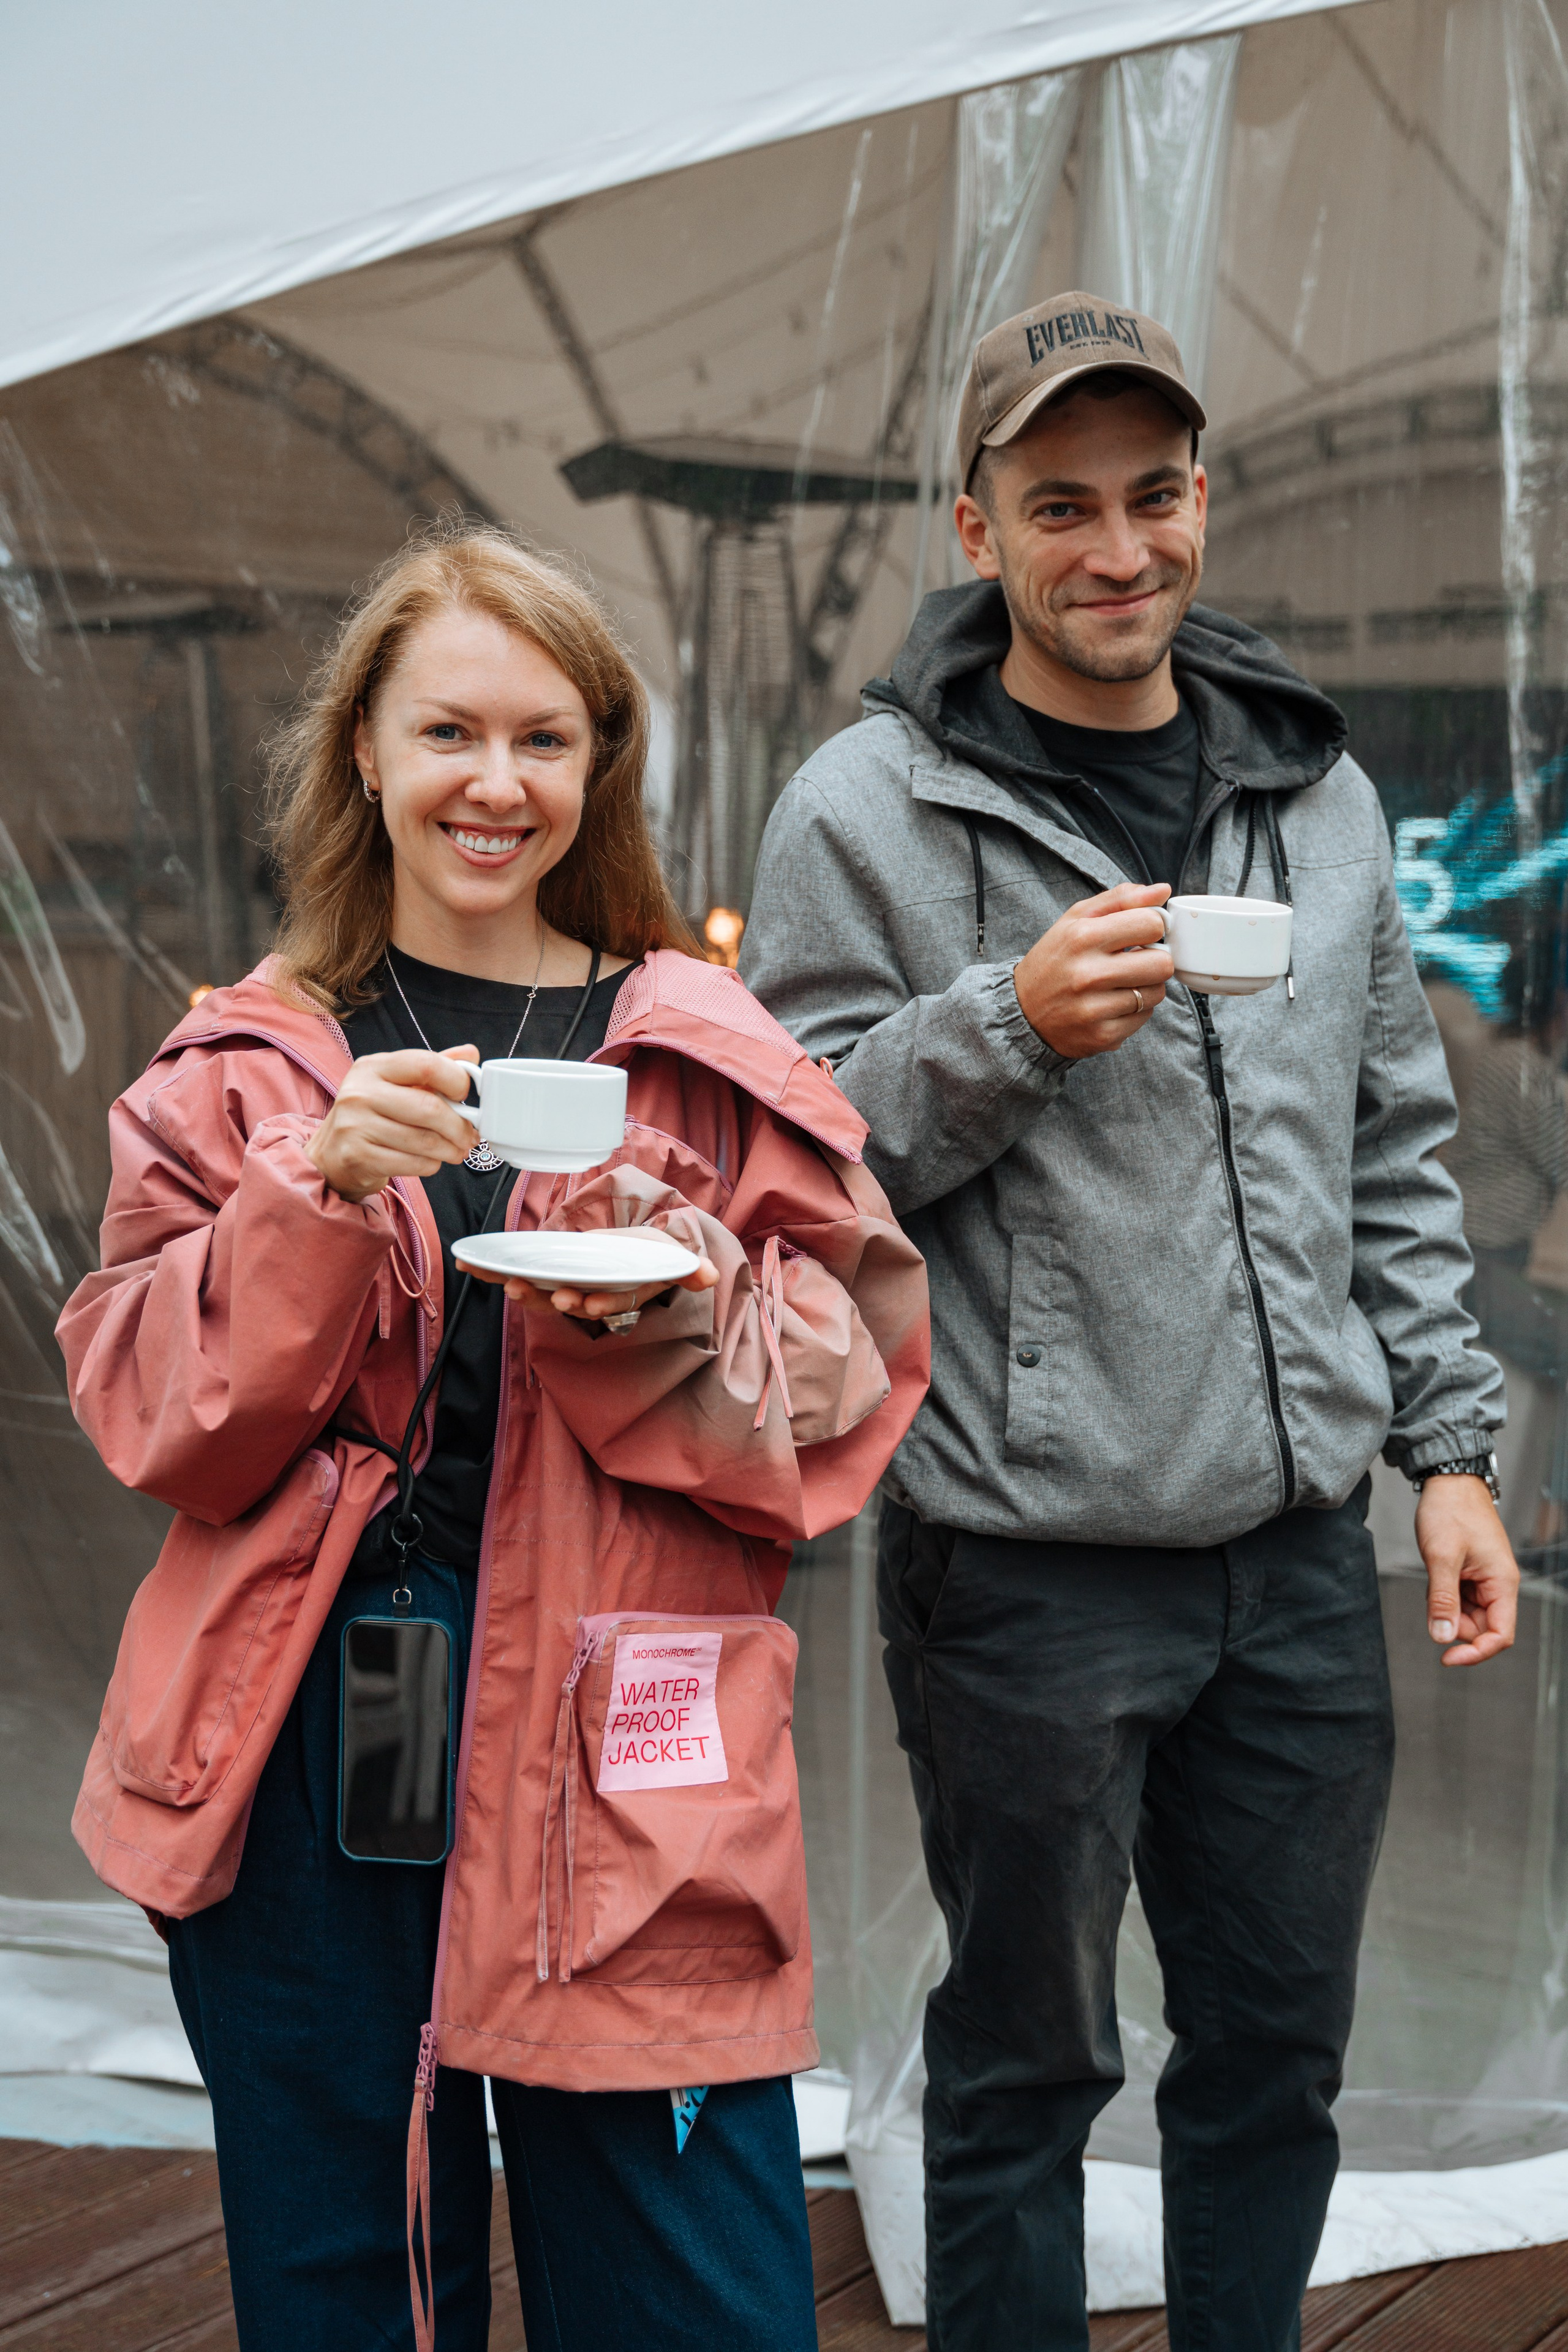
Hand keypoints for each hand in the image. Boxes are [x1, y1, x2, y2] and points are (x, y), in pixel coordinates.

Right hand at [307, 1045, 479, 1202]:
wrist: (332, 1154)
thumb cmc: (372, 1115)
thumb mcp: (397, 1083)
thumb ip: (432, 1067)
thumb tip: (471, 1053)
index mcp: (373, 1067)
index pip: (426, 1064)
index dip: (456, 1080)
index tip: (465, 1096)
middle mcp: (360, 1093)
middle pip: (429, 1108)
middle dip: (459, 1126)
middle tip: (470, 1136)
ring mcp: (355, 1125)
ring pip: (424, 1140)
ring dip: (450, 1149)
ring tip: (456, 1150)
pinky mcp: (358, 1156)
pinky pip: (412, 1163)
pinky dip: (431, 1165)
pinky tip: (431, 1161)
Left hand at [465, 1257, 720, 1323]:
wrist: (629, 1255)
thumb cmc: (649, 1259)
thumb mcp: (672, 1261)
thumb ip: (688, 1269)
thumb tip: (708, 1274)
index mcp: (617, 1292)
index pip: (608, 1301)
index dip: (596, 1303)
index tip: (585, 1302)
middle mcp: (588, 1295)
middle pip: (566, 1301)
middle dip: (547, 1298)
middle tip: (526, 1290)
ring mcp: (563, 1287)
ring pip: (538, 1293)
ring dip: (519, 1288)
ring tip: (502, 1281)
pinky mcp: (543, 1275)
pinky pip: (515, 1275)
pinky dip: (491, 1271)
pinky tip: (468, 1263)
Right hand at [1013, 882, 1174, 1058]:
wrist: (1022, 1012)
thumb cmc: (1055, 960)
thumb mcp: (1076, 919)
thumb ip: (1120, 899)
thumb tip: (1162, 891)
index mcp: (1082, 936)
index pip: (1151, 924)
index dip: (1153, 926)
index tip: (1141, 933)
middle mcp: (1088, 974)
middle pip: (1163, 963)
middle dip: (1156, 959)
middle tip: (1137, 960)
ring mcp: (1095, 1008)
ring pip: (1157, 992)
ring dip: (1146, 985)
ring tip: (1121, 982)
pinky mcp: (1102, 1035)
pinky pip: (1145, 1016)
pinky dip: (1135, 1009)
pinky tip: (1113, 1003)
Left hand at [1414, 1475, 1518, 1666]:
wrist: (1448, 1481)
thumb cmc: (1450, 1510)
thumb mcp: (1441, 1556)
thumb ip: (1442, 1599)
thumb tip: (1441, 1638)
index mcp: (1502, 1583)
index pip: (1501, 1636)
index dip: (1476, 1652)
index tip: (1446, 1657)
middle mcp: (1497, 1585)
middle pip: (1480, 1628)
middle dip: (1454, 1623)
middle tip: (1434, 1596)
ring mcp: (1483, 1580)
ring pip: (1466, 1615)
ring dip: (1446, 1607)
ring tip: (1435, 1576)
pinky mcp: (1470, 1575)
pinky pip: (1457, 1600)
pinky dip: (1443, 1595)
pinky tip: (1435, 1574)